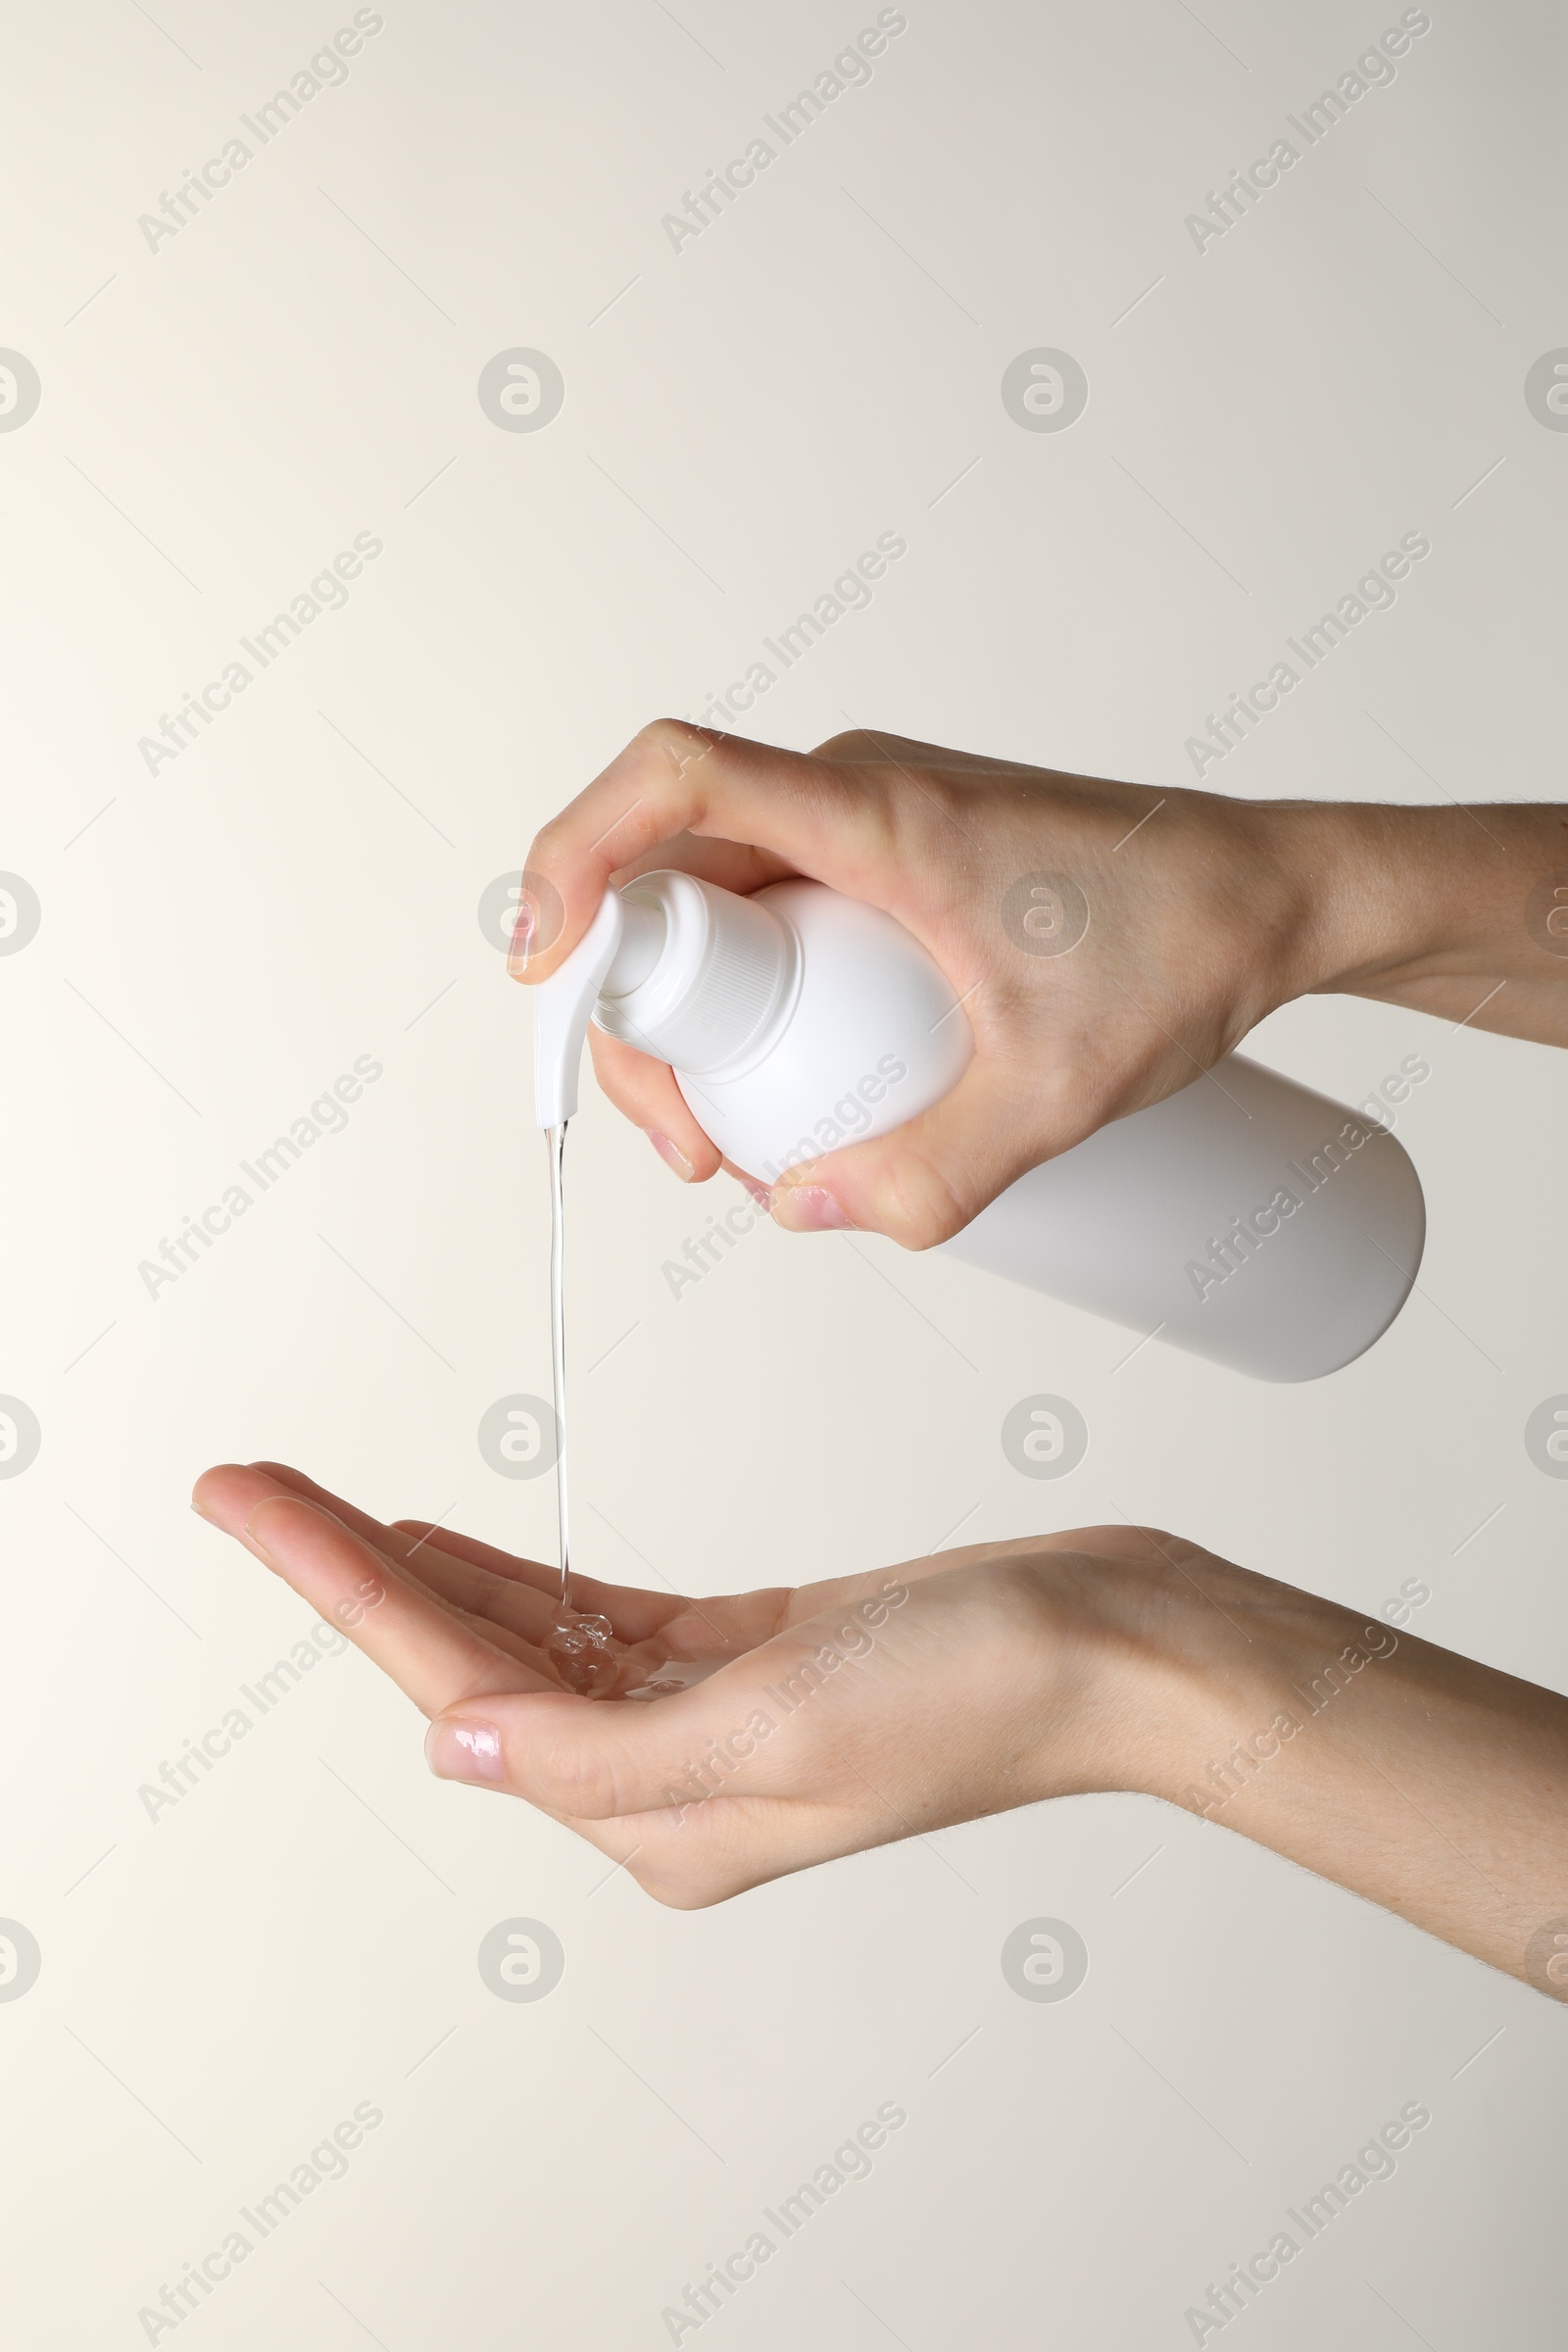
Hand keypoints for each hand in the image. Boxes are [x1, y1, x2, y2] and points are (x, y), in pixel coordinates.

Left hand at [190, 1461, 1199, 1903]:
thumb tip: (452, 1745)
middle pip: (469, 1657)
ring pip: (523, 1633)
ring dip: (422, 1565)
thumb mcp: (775, 1723)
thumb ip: (596, 1748)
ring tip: (320, 1503)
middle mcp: (666, 1777)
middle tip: (250, 1482)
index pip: (458, 1687)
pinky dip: (519, 1575)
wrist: (1114, 1644)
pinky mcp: (747, 1655)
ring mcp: (705, 1714)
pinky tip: (456, 1542)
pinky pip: (598, 1619)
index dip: (341, 1583)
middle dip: (350, 1565)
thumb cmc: (982, 1687)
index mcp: (659, 1816)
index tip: (251, 1503)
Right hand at [513, 721, 1567, 1246]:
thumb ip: (933, 1170)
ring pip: (719, 902)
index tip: (542, 961)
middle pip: (669, 871)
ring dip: (696, 1017)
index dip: (573, 854)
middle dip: (639, 1012)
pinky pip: (778, 913)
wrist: (1286, 894)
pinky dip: (754, 997)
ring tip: (741, 1146)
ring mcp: (873, 825)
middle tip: (690, 1148)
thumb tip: (808, 1211)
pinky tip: (791, 1089)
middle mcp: (856, 798)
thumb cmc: (1190, 944)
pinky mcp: (897, 860)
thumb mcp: (1059, 1092)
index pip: (671, 781)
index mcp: (877, 814)